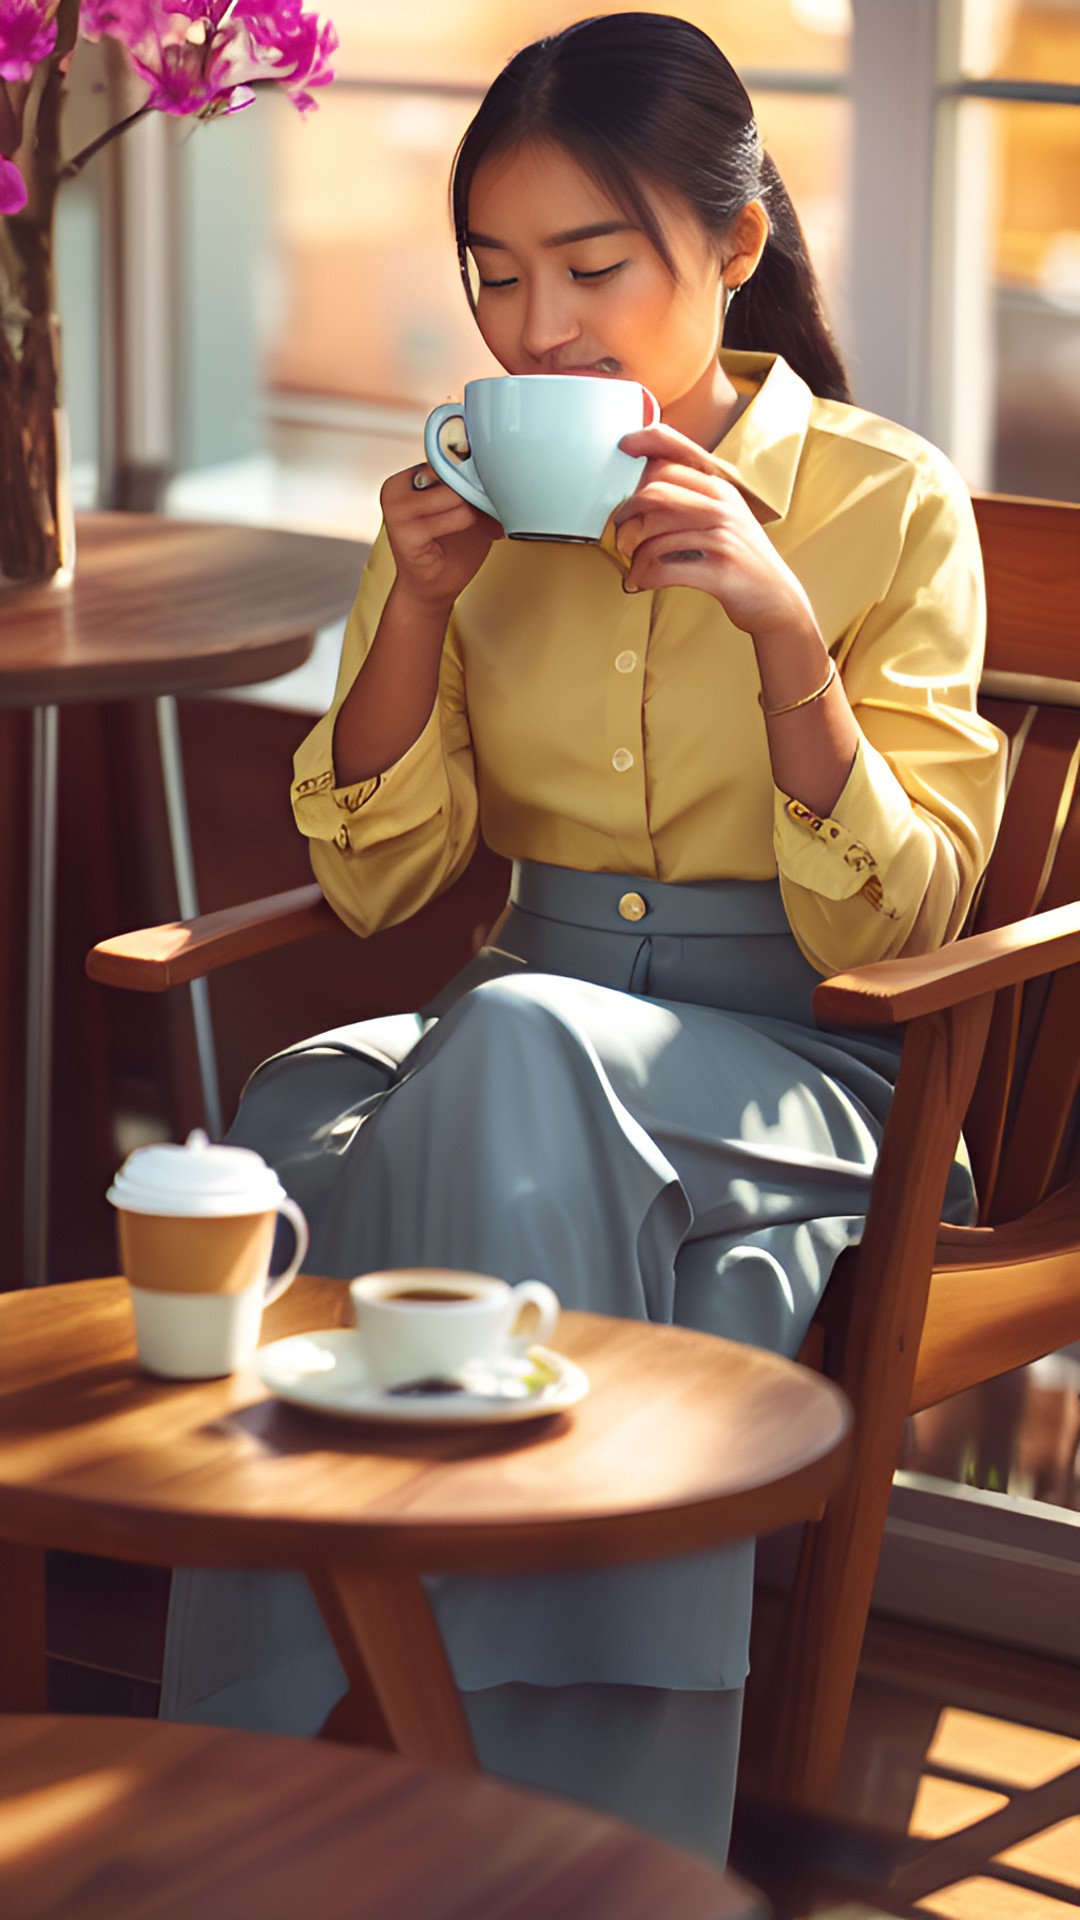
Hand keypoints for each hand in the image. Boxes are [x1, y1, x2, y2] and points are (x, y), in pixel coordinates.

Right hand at [381, 463, 501, 614]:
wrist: (432, 589)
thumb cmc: (450, 548)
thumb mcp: (466, 509)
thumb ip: (473, 488)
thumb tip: (503, 468)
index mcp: (407, 478)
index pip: (444, 454)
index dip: (472, 462)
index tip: (494, 470)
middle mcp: (396, 488)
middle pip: (448, 469)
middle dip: (475, 484)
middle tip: (494, 496)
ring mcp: (396, 510)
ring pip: (453, 492)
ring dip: (476, 506)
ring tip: (485, 518)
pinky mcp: (404, 532)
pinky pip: (453, 517)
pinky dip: (471, 522)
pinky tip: (477, 530)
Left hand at [613, 424, 814, 643]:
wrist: (777, 598)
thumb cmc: (739, 558)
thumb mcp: (725, 517)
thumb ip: (692, 497)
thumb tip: (643, 483)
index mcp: (721, 488)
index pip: (675, 452)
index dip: (644, 444)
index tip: (623, 447)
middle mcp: (723, 506)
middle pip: (655, 493)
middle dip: (627, 515)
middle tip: (620, 534)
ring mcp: (723, 537)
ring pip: (653, 535)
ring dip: (633, 556)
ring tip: (633, 567)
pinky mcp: (720, 571)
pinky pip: (662, 568)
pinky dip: (642, 578)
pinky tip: (640, 582)